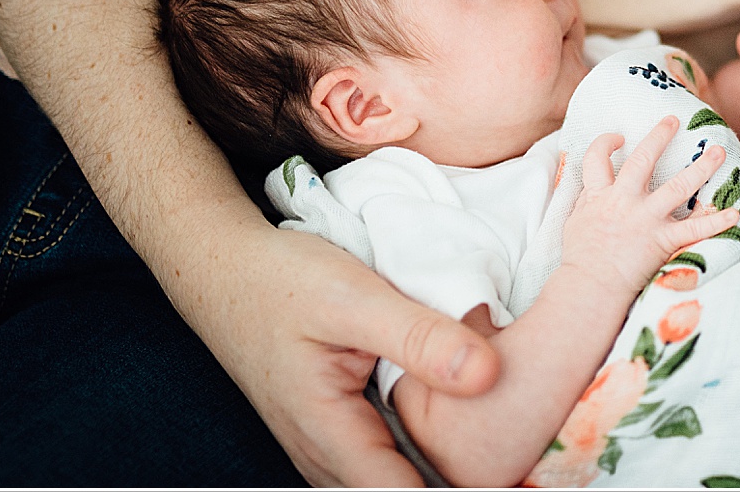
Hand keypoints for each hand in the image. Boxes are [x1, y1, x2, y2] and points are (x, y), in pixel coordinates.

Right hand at [191, 218, 504, 486]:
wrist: (226, 269)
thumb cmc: (282, 281)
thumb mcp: (355, 297)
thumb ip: (418, 338)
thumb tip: (488, 377)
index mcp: (330, 435)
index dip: (463, 486)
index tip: (508, 469)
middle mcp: (326, 455)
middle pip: (404, 491)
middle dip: (458, 476)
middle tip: (513, 449)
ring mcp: (330, 446)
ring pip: (396, 476)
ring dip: (441, 463)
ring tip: (495, 436)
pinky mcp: (339, 427)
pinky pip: (387, 454)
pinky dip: (423, 444)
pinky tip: (459, 413)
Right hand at [558, 118, 739, 300]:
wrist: (590, 287)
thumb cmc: (581, 259)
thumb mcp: (576, 222)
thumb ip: (588, 201)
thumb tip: (592, 188)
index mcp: (600, 195)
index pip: (598, 158)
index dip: (607, 143)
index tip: (619, 137)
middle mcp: (625, 200)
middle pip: (643, 159)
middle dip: (659, 136)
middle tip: (674, 119)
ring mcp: (646, 218)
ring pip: (679, 185)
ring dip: (702, 167)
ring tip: (718, 152)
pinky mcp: (663, 239)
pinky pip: (694, 228)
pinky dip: (716, 222)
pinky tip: (734, 213)